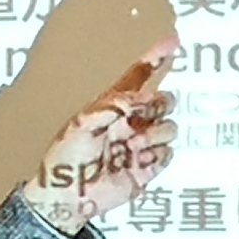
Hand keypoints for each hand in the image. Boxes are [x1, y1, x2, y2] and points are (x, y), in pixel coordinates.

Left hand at [26, 48, 179, 238]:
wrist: (69, 197)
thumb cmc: (65, 159)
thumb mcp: (82, 123)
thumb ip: (112, 105)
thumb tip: (139, 98)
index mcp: (111, 105)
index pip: (139, 75)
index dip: (156, 56)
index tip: (173, 41)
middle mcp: (129, 121)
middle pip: (161, 100)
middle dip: (156, 105)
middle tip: (139, 117)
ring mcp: (141, 143)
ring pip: (168, 126)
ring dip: (155, 133)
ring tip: (133, 144)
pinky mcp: (149, 165)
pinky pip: (168, 152)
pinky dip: (158, 154)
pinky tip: (139, 159)